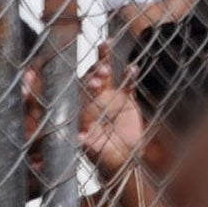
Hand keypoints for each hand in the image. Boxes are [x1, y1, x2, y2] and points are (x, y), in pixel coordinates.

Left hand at [78, 48, 142, 177]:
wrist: (124, 159)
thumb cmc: (103, 156)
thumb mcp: (95, 151)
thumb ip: (88, 144)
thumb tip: (80, 139)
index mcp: (80, 110)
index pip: (74, 92)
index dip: (79, 85)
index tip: (88, 83)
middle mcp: (92, 99)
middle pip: (88, 78)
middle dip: (92, 71)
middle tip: (101, 71)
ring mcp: (109, 97)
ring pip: (105, 74)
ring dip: (104, 62)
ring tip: (105, 47)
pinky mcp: (126, 99)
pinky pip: (128, 85)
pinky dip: (130, 76)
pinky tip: (133, 68)